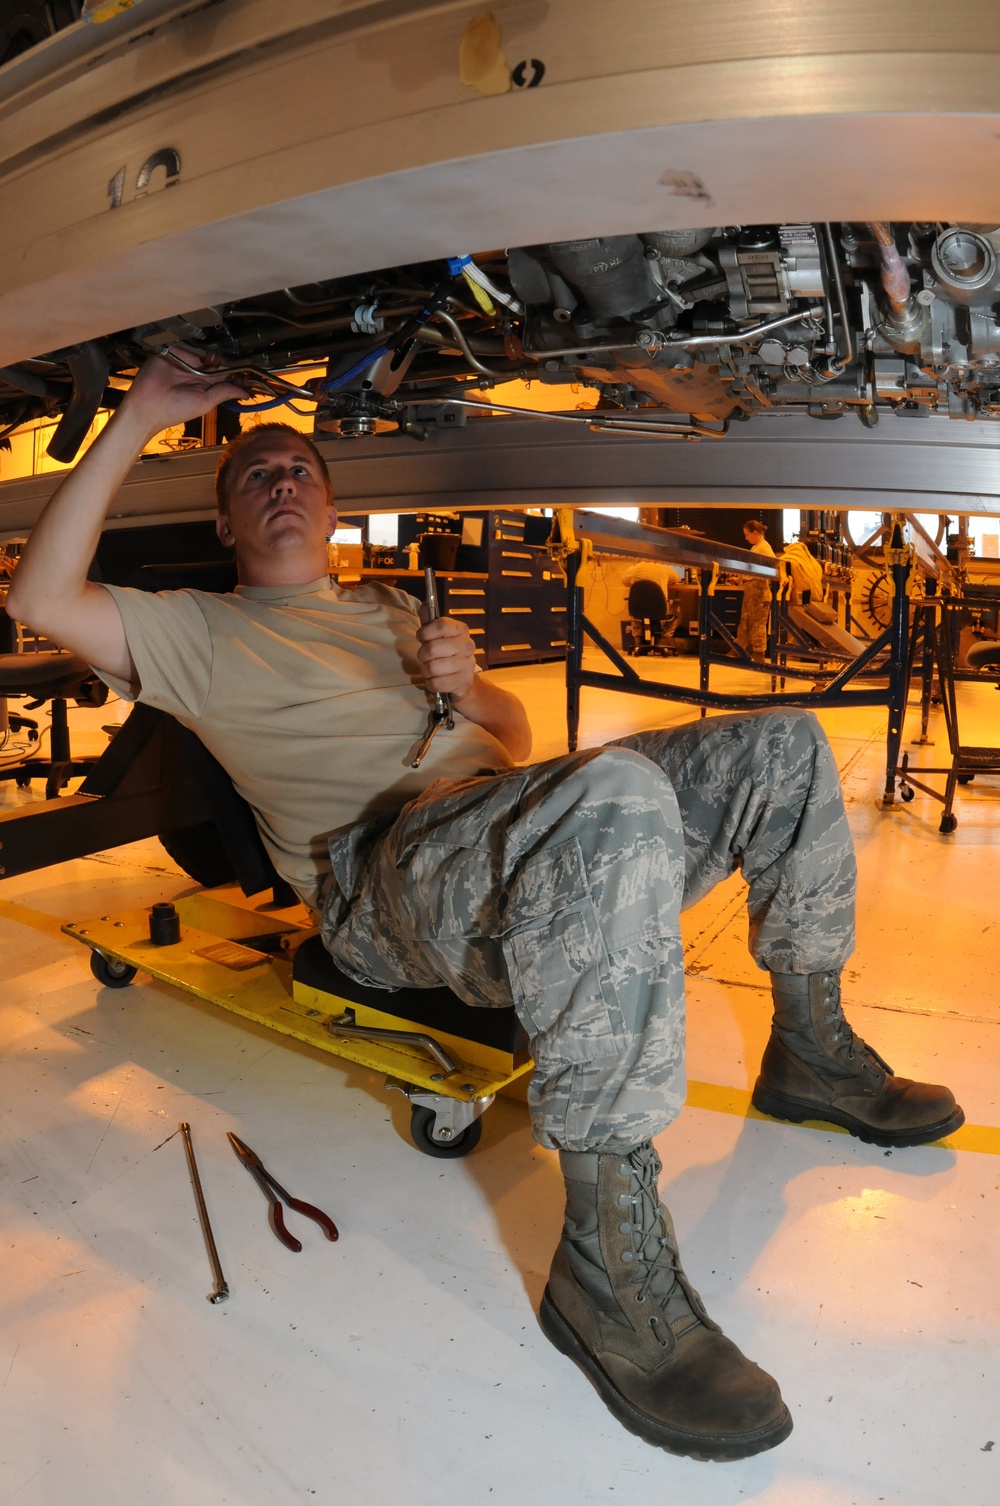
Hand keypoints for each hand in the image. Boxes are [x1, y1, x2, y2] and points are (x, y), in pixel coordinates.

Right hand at [119, 349, 246, 433]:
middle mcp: (197, 370)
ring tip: (226, 340)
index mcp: (206, 384)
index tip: (250, 361)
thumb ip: (223, 393)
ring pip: (203, 348)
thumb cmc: (175, 409)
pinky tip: (205, 336)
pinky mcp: (172, 350)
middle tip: (240, 347)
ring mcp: (185, 359)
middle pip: (216, 357)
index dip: (236, 367)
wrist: (147, 404)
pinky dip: (194, 339)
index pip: (225, 372)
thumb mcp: (204, 402)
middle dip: (226, 354)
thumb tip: (246, 393)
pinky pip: (186, 342)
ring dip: (212, 345)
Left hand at [416, 613, 477, 700]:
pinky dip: (430, 683)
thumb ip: (429, 621)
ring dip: (426, 670)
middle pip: (432, 648)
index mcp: (461, 630)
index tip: (421, 637)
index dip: (425, 632)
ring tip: (431, 669)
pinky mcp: (463, 682)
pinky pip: (436, 683)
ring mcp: (467, 665)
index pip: (441, 625)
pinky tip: (436, 680)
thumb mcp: (438, 636)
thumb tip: (425, 604)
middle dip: (422, 654)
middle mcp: (467, 645)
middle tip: (425, 657)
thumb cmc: (446, 653)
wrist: (463, 680)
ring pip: (432, 667)